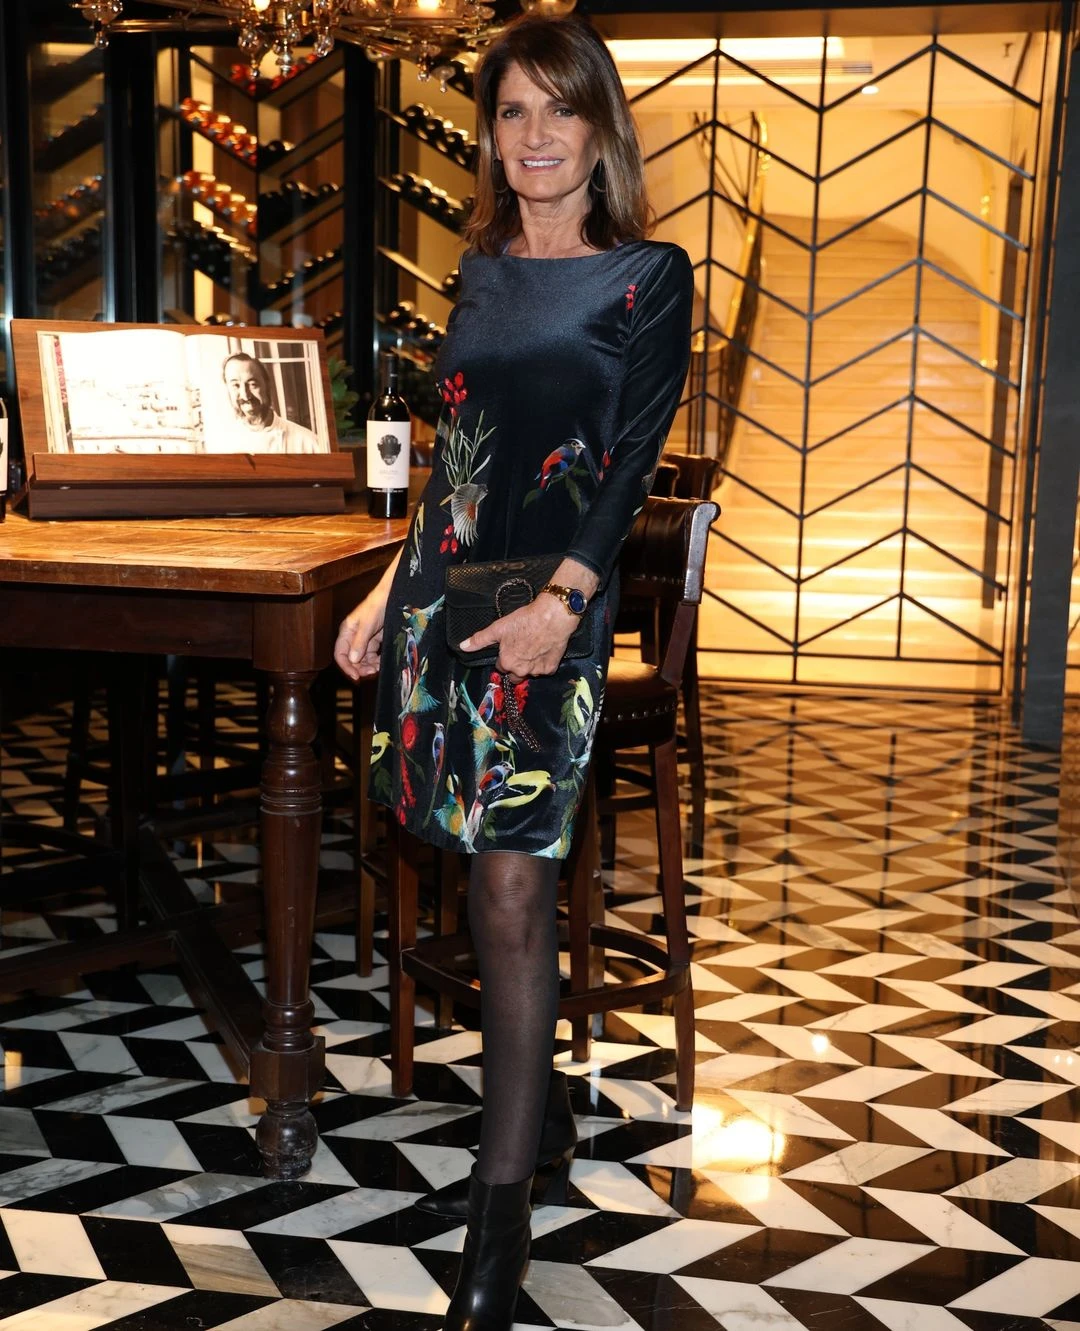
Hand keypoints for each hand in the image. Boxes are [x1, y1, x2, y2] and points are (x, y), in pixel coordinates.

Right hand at [335, 594, 387, 681]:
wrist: (392, 596)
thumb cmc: (377, 606)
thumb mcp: (367, 624)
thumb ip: (359, 642)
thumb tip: (352, 660)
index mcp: (346, 632)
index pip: (340, 654)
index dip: (346, 667)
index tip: (356, 676)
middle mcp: (353, 637)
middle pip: (351, 659)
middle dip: (360, 668)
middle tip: (372, 672)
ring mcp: (364, 639)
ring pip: (362, 659)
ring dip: (369, 666)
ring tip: (378, 668)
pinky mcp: (375, 640)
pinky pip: (372, 655)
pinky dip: (376, 661)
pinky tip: (381, 662)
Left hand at [460, 594, 576, 681]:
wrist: (552, 616)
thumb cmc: (524, 620)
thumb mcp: (498, 628)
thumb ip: (480, 640)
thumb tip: (462, 647)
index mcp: (506, 663)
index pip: (501, 667)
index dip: (505, 656)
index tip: (511, 647)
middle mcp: (521, 671)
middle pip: (515, 675)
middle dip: (516, 666)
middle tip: (522, 649)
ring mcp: (537, 671)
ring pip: (530, 673)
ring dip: (530, 665)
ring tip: (534, 648)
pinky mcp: (551, 668)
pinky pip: (545, 669)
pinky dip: (544, 663)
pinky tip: (544, 649)